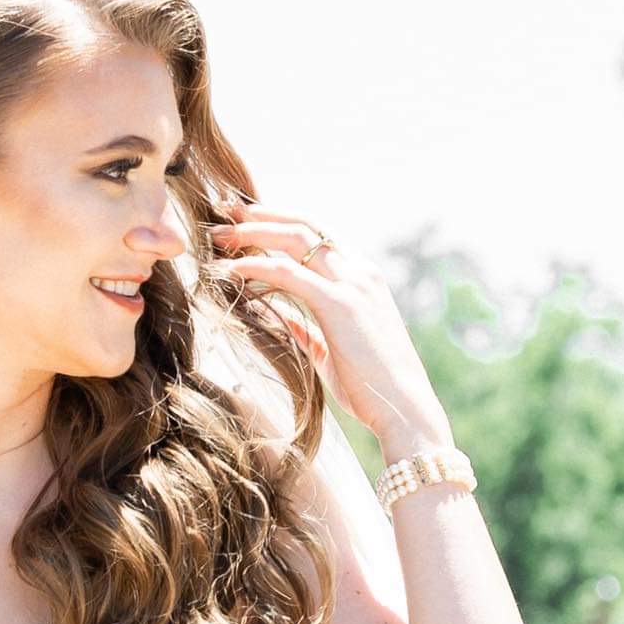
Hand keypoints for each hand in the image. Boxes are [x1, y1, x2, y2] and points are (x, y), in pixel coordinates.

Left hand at [209, 208, 450, 457]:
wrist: (404, 409)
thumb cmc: (370, 386)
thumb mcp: (330, 348)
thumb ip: (304, 325)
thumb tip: (273, 310)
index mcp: (362, 277)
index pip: (317, 233)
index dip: (279, 222)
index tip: (243, 221)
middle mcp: (360, 271)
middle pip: (303, 224)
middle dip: (260, 216)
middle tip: (224, 214)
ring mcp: (353, 283)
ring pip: (294, 238)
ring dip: (252, 233)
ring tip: (219, 236)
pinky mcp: (340, 303)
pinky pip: (287, 272)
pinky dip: (255, 265)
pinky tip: (230, 269)